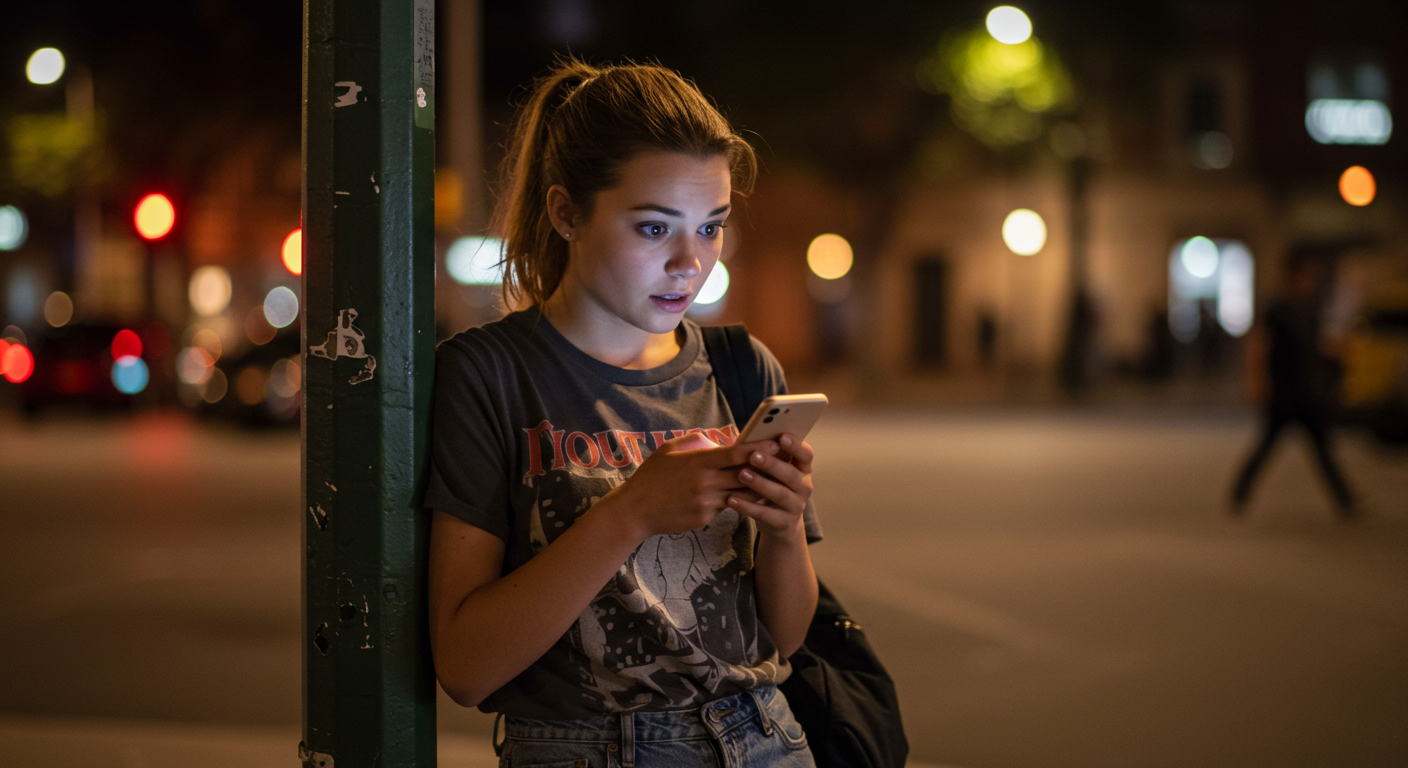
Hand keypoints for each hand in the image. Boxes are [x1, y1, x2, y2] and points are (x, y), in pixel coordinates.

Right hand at [599, 433, 762, 539]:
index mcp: (698, 461)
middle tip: (782, 462)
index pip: (736, 453)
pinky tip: (738, 496)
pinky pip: (724, 507)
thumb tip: (714, 439)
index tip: (776, 443)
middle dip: (764, 468)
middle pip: (744, 475)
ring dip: (753, 487)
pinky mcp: (704, 518)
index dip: (759, 448)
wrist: (635, 510)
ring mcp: (706, 502)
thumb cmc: (651, 476)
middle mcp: (705, 482)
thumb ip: (693, 441)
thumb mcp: (669, 450)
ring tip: (768, 479)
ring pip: (739, 493)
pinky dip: (731, 500)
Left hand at [726, 433, 813, 535]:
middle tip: (753, 455)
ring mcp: (796, 506)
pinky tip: (732, 499)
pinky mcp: (783, 523)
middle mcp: (804, 487)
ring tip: (742, 474)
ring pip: (779, 494)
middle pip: (791, 475)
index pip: (806, 455)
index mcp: (803, 470)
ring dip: (760, 484)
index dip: (796, 446)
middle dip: (772, 464)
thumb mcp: (776, 472)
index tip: (782, 437)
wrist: (780, 523)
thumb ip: (769, 456)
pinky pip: (765, 514)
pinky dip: (747, 507)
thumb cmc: (775, 487)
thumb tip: (750, 436)